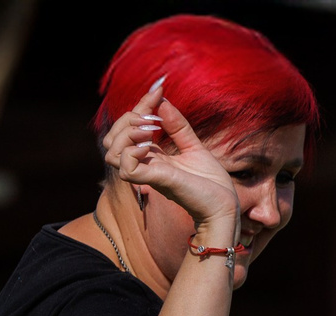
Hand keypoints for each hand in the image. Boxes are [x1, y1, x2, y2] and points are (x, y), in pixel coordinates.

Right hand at [101, 79, 239, 240]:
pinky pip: (125, 168)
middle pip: (113, 138)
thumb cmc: (211, 183)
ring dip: (126, 134)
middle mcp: (146, 164)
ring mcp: (149, 173)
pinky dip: (131, 153)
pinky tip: (149, 147)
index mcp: (153, 156)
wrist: (224, 205)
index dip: (141, 105)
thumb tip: (163, 102)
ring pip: (111, 152)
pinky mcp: (157, 181)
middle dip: (128, 119)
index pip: (130, 127)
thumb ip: (177, 126)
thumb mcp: (194, 146)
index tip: (158, 90)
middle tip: (153, 118)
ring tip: (149, 132)